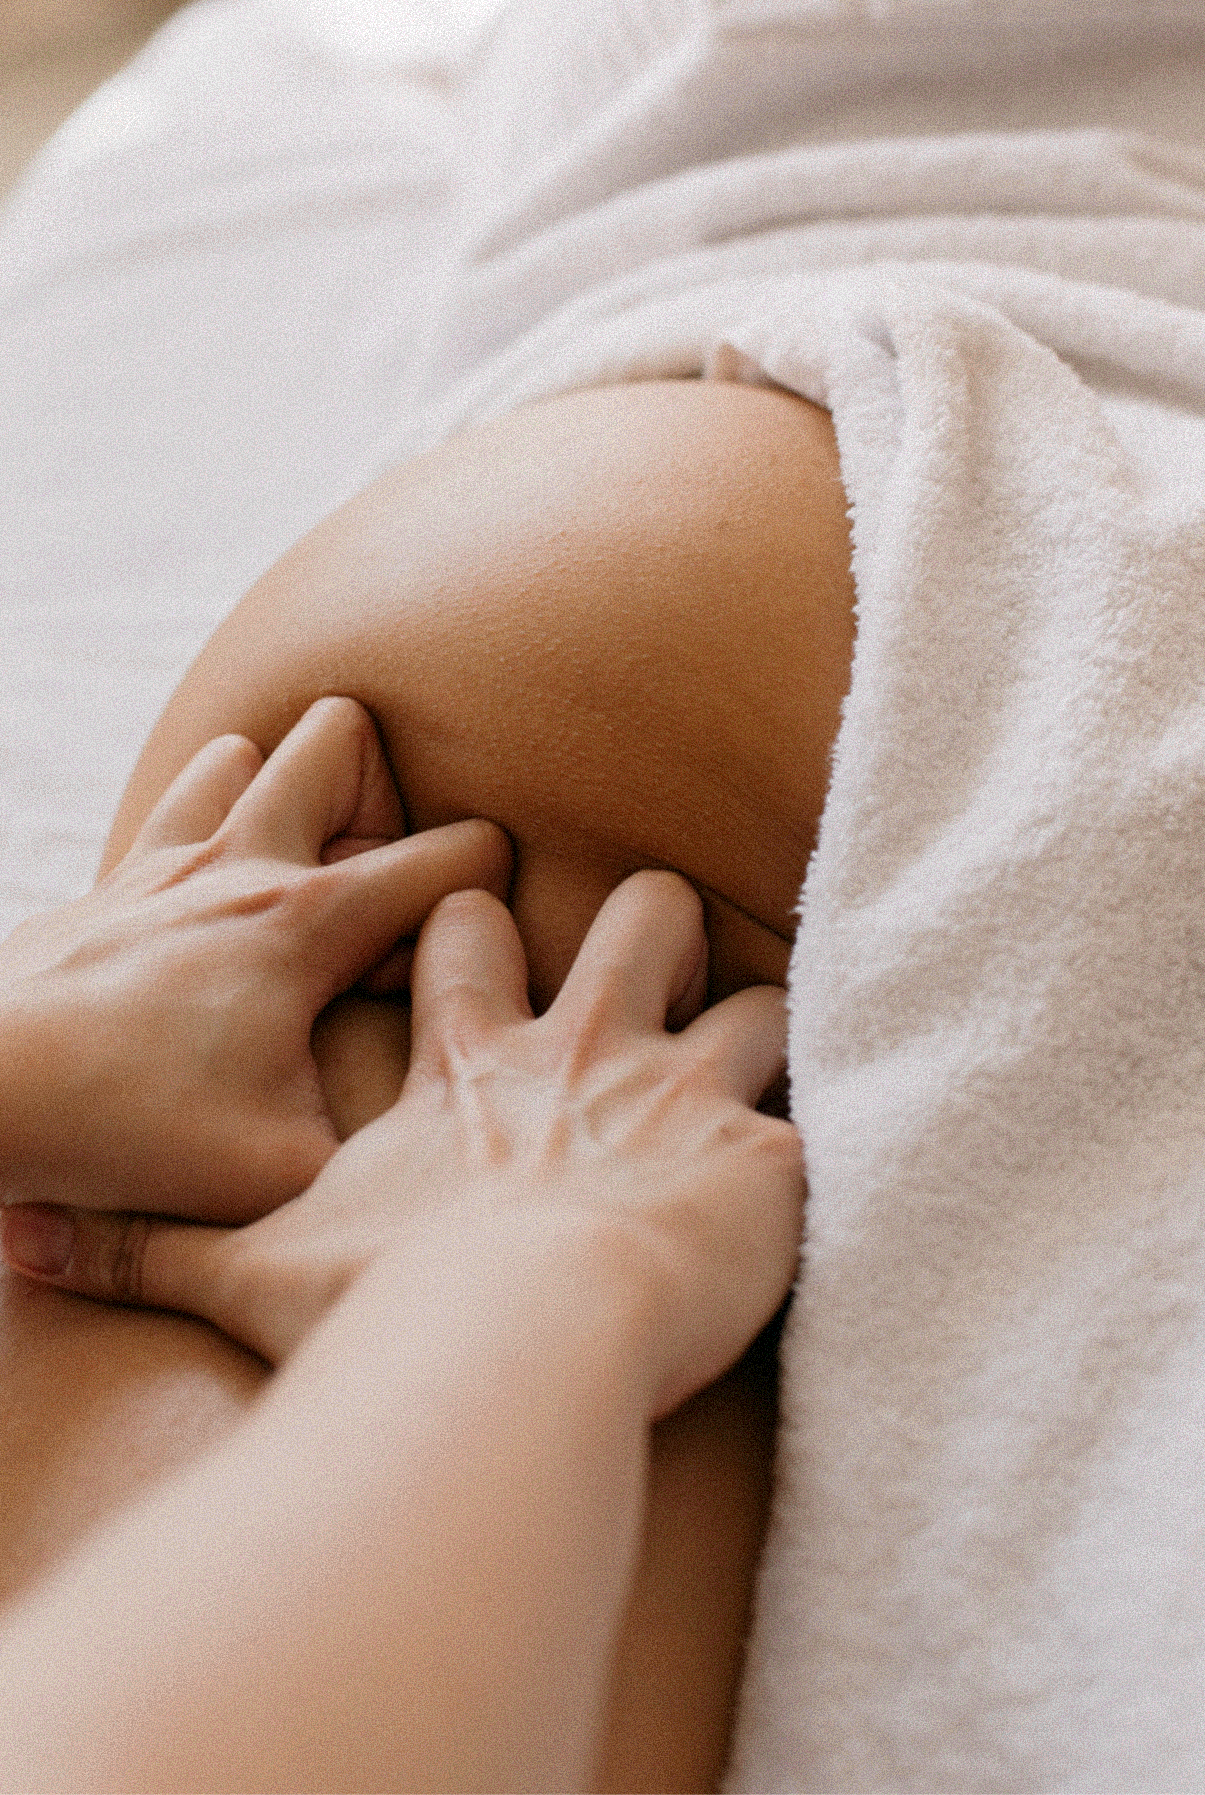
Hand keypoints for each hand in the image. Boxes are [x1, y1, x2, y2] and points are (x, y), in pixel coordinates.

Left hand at [0, 697, 510, 1222]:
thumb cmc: (127, 1130)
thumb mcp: (281, 1175)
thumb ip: (379, 1165)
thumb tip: (432, 1168)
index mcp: (307, 919)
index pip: (459, 854)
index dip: (491, 896)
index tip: (457, 966)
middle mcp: (240, 863)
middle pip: (342, 736)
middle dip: (380, 799)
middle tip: (367, 899)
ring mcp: (163, 865)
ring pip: (241, 753)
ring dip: (279, 802)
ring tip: (289, 894)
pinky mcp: (105, 890)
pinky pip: (168, 817)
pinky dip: (203, 842)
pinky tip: (205, 933)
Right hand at [2, 871, 802, 1416]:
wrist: (511, 1342)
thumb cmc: (384, 1306)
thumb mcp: (246, 1269)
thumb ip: (143, 1247)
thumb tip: (11, 1242)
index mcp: (473, 1067)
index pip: (468, 942)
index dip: (473, 919)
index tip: (480, 915)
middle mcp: (584, 1053)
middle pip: (638, 920)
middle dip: (650, 923)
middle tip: (654, 956)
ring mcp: (681, 1091)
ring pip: (752, 994)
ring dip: (758, 1021)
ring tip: (763, 1058)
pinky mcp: (761, 1156)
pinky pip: (824, 1111)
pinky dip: (827, 1132)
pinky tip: (836, 1157)